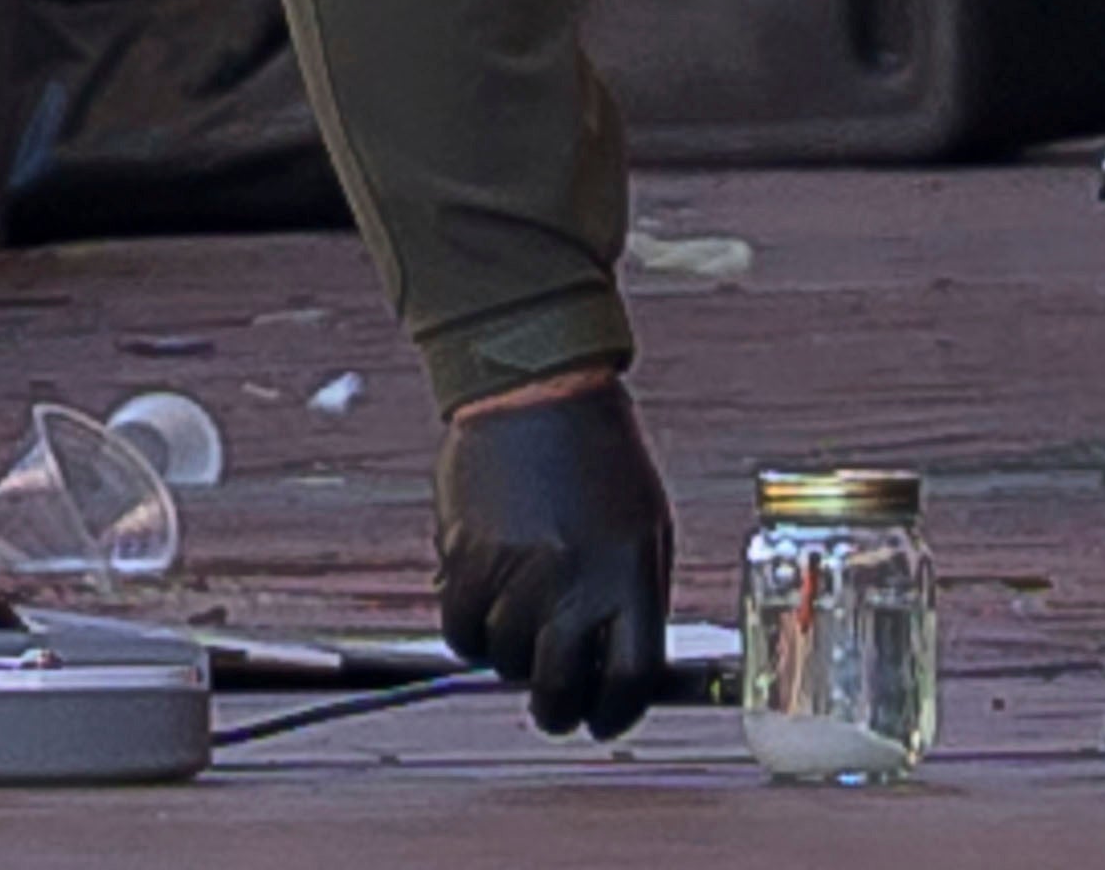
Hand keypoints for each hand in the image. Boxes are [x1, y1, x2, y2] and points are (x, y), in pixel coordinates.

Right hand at [434, 372, 674, 740]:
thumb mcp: (644, 526)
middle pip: (558, 687)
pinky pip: (460, 628)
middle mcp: (576, 580)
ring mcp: (519, 569)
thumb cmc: (600, 457)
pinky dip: (469, 631)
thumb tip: (620, 669)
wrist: (538, 385)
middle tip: (552, 702)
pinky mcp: (469, 554)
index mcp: (631, 574)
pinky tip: (483, 604)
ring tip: (518, 622)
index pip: (630, 680)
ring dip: (510, 656)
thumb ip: (634, 599)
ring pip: (505, 660)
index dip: (614, 714)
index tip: (601, 719)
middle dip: (556, 708)